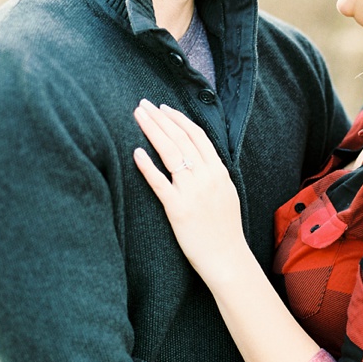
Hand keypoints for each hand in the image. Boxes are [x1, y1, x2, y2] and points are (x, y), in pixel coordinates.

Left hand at [133, 101, 246, 282]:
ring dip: (152, 131)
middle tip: (143, 104)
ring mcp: (191, 192)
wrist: (227, 257)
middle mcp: (206, 177)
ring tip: (137, 116)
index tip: (163, 108)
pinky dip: (147, 166)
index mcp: (219, 171)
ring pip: (169, 153)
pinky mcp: (177, 209)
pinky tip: (136, 152)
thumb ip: (214, 173)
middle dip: (160, 118)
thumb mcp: (227, 193)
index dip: (178, 119)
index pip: (197, 135)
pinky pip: (159, 183)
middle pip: (180, 138)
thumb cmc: (225, 229)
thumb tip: (200, 158)